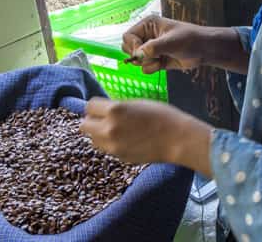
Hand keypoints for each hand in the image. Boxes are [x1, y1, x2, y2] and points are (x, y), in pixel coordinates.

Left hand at [80, 97, 212, 175]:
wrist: (177, 139)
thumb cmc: (161, 116)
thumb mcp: (136, 104)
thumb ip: (117, 108)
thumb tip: (103, 111)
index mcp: (114, 110)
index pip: (89, 106)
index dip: (96, 106)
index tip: (103, 107)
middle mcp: (109, 129)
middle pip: (84, 126)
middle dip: (92, 121)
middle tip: (105, 119)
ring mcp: (113, 146)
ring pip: (93, 140)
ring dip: (99, 134)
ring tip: (116, 130)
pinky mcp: (119, 157)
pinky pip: (107, 149)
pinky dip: (111, 144)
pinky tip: (127, 140)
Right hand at [123, 16, 208, 73]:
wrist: (204, 50)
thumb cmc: (189, 39)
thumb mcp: (171, 42)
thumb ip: (153, 48)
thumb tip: (137, 55)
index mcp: (148, 25)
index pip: (128, 36)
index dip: (132, 46)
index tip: (140, 53)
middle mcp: (147, 36)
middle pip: (128, 48)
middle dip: (137, 55)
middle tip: (151, 56)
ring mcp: (151, 49)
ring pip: (136, 60)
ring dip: (146, 63)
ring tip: (160, 59)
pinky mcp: (156, 60)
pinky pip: (145, 68)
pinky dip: (152, 68)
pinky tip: (163, 64)